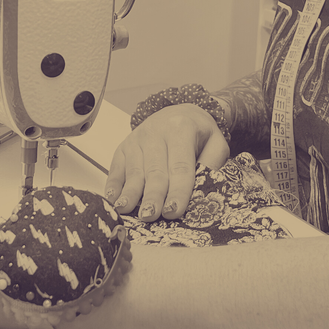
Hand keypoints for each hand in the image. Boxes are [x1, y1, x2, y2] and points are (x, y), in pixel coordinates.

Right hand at [105, 104, 229, 221]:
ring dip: (130, 193)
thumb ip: (212, 164)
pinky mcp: (123, 146)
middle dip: (152, 195)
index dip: (177, 190)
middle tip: (150, 215)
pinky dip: (114, 184)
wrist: (180, 113)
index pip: (180, 166)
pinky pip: (116, 167)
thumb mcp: (216, 142)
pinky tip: (113, 199)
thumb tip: (204, 190)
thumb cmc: (198, 133)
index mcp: (182, 129)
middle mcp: (156, 131)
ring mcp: (136, 138)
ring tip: (126, 211)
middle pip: (154, 170)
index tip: (174, 211)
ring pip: (134, 170)